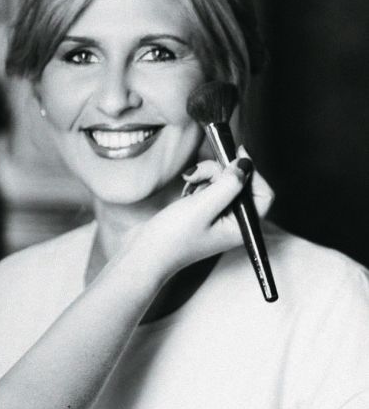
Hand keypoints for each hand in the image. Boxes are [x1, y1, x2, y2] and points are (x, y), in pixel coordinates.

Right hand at [115, 150, 273, 281]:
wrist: (144, 254)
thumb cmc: (173, 237)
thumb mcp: (203, 206)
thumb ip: (229, 184)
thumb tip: (245, 164)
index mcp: (241, 228)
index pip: (263, 194)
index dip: (253, 173)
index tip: (236, 154)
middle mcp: (233, 223)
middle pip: (241, 184)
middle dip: (220, 172)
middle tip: (198, 173)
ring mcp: (217, 217)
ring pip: (223, 182)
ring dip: (206, 176)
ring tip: (188, 182)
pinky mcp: (202, 212)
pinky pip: (208, 188)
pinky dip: (198, 183)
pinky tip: (185, 191)